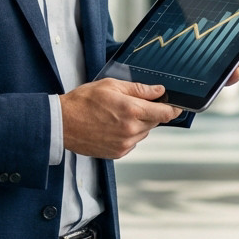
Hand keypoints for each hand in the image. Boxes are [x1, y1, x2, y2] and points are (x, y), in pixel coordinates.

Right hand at [60, 78, 181, 158]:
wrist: (62, 124)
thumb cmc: (83, 102)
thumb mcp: (111, 86)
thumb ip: (138, 89)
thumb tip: (159, 91)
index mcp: (132, 110)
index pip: (165, 113)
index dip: (173, 108)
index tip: (176, 106)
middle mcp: (131, 130)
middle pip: (154, 122)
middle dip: (149, 113)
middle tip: (131, 104)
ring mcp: (125, 144)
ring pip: (143, 132)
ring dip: (138, 124)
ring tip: (117, 115)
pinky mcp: (118, 152)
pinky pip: (132, 142)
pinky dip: (128, 134)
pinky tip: (112, 126)